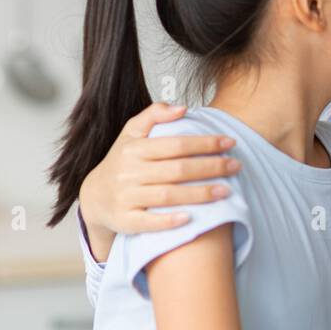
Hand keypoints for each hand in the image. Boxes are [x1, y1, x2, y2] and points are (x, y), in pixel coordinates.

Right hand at [78, 102, 240, 241]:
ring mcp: (126, 198)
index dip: (205, 143)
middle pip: (177, 170)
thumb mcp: (131, 133)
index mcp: (134, 149)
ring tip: (227, 190)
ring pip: (168, 195)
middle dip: (210, 167)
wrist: (94, 196)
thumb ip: (154, 115)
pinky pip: (148, 222)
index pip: (175, 144)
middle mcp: (129, 173)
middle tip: (236, 166)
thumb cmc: (123, 161)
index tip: (230, 143)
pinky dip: (169, 220)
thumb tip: (183, 107)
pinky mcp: (125, 221)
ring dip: (200, 194)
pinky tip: (192, 218)